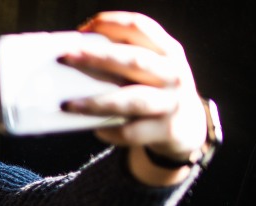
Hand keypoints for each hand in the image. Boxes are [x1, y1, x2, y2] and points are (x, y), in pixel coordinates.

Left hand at [59, 12, 206, 167]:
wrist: (188, 125)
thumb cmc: (156, 90)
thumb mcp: (151, 67)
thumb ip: (124, 58)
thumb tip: (75, 57)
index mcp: (167, 50)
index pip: (139, 27)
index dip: (110, 24)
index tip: (83, 29)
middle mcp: (172, 73)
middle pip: (133, 60)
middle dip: (97, 57)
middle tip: (67, 57)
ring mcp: (171, 102)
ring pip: (132, 100)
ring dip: (98, 102)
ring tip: (70, 104)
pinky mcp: (166, 129)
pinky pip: (132, 131)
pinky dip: (111, 131)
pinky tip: (97, 129)